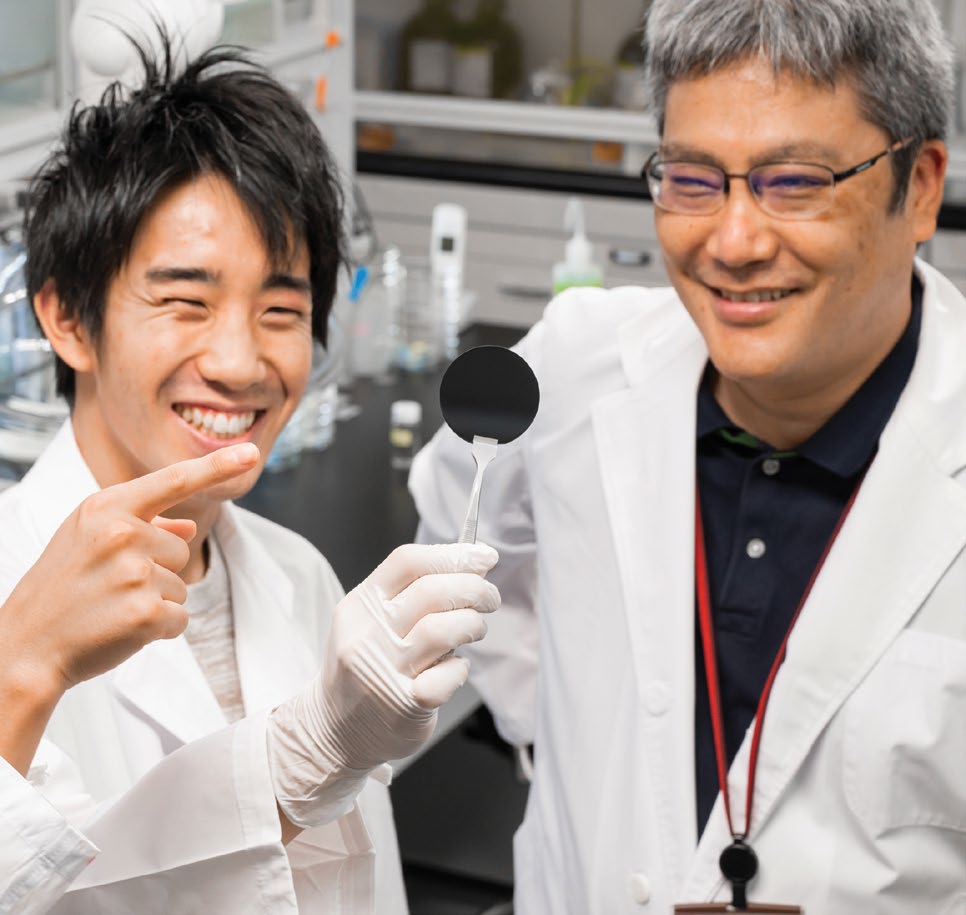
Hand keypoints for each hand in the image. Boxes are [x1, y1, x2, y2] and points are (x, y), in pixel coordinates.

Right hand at [0, 442, 258, 699]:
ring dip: (156, 601)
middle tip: (110, 588)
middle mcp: (122, 534)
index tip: (252, 453)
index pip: (174, 481)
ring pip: (182, 585)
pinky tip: (122, 630)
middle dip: (156, 572)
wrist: (23, 648)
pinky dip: (160, 630)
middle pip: (182, 550)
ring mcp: (134, 574)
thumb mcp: (88, 541)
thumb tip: (189, 529)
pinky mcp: (146, 613)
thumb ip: (142, 527)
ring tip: (110, 607)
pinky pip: (180, 618)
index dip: (217, 466)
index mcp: (105, 508)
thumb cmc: (61, 590)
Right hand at [268, 542, 498, 826]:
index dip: (452, 555)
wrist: (332, 731)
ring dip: (472, 624)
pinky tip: (455, 668)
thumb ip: (410, 592)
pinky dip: (461, 667)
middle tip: (490, 597)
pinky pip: (448, 675)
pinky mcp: (403, 706)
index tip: (483, 557)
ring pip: (442, 629)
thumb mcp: (369, 621)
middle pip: (431, 592)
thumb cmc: (364, 667)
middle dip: (474, 588)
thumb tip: (470, 561)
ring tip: (476, 629)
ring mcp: (383, 671)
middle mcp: (367, 635)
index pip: (407, 562)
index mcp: (360, 605)